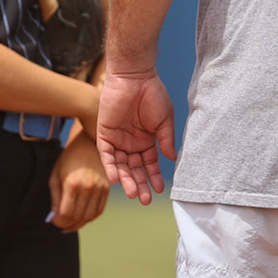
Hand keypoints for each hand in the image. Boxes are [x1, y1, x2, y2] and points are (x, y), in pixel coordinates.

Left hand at [48, 132, 110, 232]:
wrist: (89, 144)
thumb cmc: (68, 159)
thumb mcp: (55, 176)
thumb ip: (55, 198)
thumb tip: (54, 218)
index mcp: (72, 184)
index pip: (65, 214)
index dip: (58, 222)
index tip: (54, 222)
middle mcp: (88, 188)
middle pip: (77, 217)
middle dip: (67, 225)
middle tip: (60, 226)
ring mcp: (100, 189)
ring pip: (89, 217)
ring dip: (78, 224)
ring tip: (70, 224)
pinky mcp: (107, 189)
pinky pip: (99, 211)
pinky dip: (90, 217)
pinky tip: (81, 217)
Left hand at [97, 70, 176, 202]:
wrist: (134, 76)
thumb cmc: (152, 94)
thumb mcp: (164, 120)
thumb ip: (166, 140)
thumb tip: (172, 159)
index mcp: (147, 140)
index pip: (149, 164)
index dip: (153, 177)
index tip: (159, 191)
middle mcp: (131, 142)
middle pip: (135, 169)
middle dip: (140, 184)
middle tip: (144, 200)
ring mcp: (117, 139)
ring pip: (121, 165)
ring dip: (127, 179)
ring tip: (133, 193)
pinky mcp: (104, 134)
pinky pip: (107, 155)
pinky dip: (111, 167)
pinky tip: (117, 179)